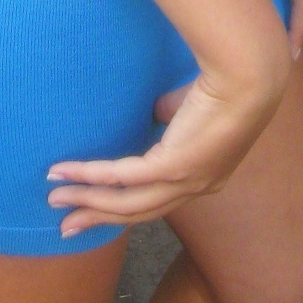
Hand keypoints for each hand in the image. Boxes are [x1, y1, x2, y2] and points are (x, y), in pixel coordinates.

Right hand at [47, 10, 290, 237]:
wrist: (247, 76)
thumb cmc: (226, 85)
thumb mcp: (190, 109)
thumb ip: (168, 118)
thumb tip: (150, 113)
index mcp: (204, 180)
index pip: (156, 204)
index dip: (122, 207)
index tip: (94, 209)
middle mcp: (194, 189)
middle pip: (136, 213)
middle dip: (97, 218)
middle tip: (64, 225)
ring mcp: (184, 182)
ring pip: (125, 203)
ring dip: (87, 203)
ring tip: (55, 199)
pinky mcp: (173, 166)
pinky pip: (122, 177)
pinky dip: (90, 176)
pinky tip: (66, 173)